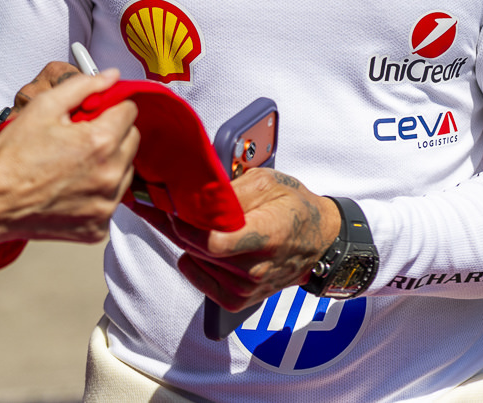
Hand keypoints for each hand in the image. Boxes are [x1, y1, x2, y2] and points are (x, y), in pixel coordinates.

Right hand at [0, 69, 138, 243]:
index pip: (130, 111)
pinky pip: (111, 200)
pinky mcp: (98, 227)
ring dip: (109, 163)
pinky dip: (99, 192)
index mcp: (100, 143)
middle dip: (112, 133)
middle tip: (81, 137)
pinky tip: (72, 187)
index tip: (95, 113)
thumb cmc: (13, 155)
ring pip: (125, 171)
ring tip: (75, 164)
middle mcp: (110, 176)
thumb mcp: (44, 106)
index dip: (111, 106)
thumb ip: (83, 86)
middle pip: (132, 140)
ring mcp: (105, 205)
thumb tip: (112, 76)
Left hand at [133, 169, 339, 311]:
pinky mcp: (239, 300)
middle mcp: (256, 269)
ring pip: (195, 262)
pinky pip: (199, 280)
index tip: (171, 205)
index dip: (184, 224)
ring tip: (186, 220)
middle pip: (197, 250)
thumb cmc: (295, 207)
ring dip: (185, 241)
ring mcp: (247, 289)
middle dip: (175, 225)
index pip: (212, 241)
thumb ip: (231, 189)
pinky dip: (193, 261)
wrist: (320, 240)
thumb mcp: (267, 182)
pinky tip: (199, 245)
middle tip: (163, 204)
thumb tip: (195, 194)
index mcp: (267, 236)